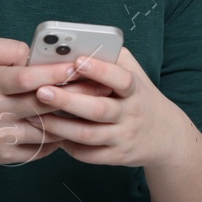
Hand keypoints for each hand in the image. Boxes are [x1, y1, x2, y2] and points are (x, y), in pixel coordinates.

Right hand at [0, 36, 113, 165]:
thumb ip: (9, 48)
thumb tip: (38, 55)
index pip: (25, 78)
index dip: (53, 72)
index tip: (78, 66)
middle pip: (41, 105)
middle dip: (73, 96)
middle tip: (101, 88)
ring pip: (45, 130)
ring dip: (70, 121)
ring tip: (93, 110)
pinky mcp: (2, 156)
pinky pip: (38, 149)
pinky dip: (56, 140)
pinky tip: (70, 129)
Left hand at [24, 47, 191, 170]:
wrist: (166, 135)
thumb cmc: (139, 97)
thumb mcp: (135, 73)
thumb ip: (112, 58)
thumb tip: (78, 44)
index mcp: (135, 90)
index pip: (121, 79)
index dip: (100, 70)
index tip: (77, 61)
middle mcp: (131, 114)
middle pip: (98, 109)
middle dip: (68, 100)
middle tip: (41, 91)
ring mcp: (123, 138)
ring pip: (88, 134)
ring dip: (60, 126)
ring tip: (36, 115)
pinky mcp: (116, 157)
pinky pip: (89, 154)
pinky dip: (68, 146)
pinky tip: (53, 135)